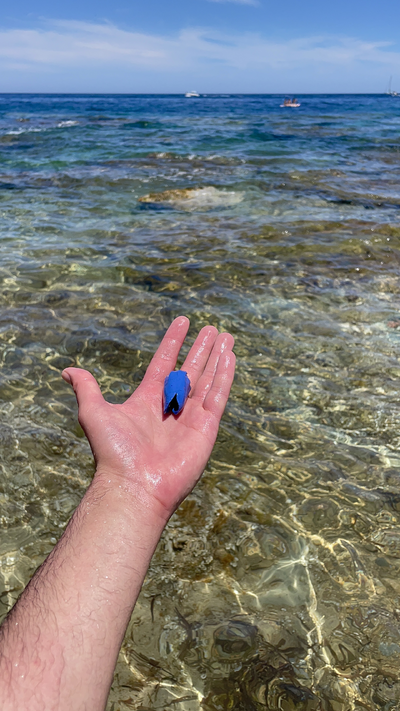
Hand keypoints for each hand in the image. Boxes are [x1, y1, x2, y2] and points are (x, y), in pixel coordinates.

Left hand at [62, 317, 234, 517]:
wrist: (134, 485)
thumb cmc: (113, 452)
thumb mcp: (94, 412)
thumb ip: (87, 388)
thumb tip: (66, 370)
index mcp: (147, 400)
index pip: (165, 362)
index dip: (173, 342)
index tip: (183, 321)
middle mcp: (171, 407)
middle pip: (191, 369)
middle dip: (201, 349)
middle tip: (212, 328)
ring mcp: (191, 417)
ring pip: (208, 379)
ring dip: (217, 357)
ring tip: (226, 336)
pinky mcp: (207, 428)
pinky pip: (218, 396)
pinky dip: (225, 376)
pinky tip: (230, 357)